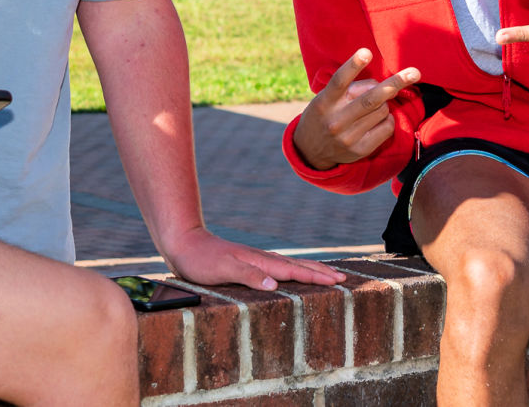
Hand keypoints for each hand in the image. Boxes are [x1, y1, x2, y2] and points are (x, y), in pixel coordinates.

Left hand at [159, 225, 345, 290]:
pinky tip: (293, 274)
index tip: (338, 281)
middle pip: (298, 265)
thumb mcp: (223, 270)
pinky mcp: (250, 264)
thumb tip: (274, 285)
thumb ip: (248, 276)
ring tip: (327, 275)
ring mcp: (257, 261)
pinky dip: (293, 270)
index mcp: (260, 262)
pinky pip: (279, 268)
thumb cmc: (202, 261)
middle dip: (321, 272)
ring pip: (290, 265)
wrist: (184, 244)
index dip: (316, 277)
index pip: (294, 271)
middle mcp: (262, 260)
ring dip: (310, 270)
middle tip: (344, 278)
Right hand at [290, 49, 417, 171]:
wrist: (311, 151)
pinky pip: (387, 127)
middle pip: (370, 99)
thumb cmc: (324, 115)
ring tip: (376, 106)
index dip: (353, 65)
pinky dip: (388, 119)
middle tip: (414, 73)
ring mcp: (348, 137)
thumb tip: (381, 84)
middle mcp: (336, 120)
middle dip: (394, 84)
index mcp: (324, 103)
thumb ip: (350, 89)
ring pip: (382, 111)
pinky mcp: (360, 150)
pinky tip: (379, 120)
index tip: (366, 52)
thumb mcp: (326, 99)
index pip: (339, 81)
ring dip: (385, 104)